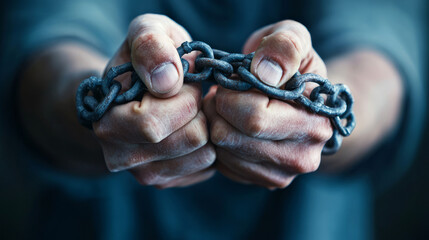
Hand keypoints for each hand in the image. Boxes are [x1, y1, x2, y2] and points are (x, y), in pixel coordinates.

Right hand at [93, 14, 214, 187]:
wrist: (134, 91)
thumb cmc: (143, 60)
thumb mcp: (145, 32)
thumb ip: (151, 44)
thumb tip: (167, 82)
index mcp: (107, 122)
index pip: (156, 122)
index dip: (185, 93)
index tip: (183, 78)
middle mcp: (121, 157)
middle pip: (191, 138)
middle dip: (199, 108)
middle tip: (190, 93)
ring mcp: (146, 174)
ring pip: (205, 154)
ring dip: (206, 124)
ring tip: (190, 109)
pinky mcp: (169, 180)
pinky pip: (209, 165)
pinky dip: (208, 142)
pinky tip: (192, 125)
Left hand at [203, 20, 331, 188]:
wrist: (300, 97)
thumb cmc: (291, 65)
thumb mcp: (293, 38)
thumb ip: (285, 45)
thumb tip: (266, 75)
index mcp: (316, 122)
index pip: (254, 118)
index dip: (230, 94)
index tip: (234, 80)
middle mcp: (304, 157)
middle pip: (231, 138)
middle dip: (218, 108)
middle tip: (225, 92)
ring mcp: (283, 174)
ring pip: (222, 152)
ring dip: (217, 124)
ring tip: (231, 108)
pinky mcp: (263, 181)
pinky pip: (222, 165)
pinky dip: (220, 143)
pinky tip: (233, 126)